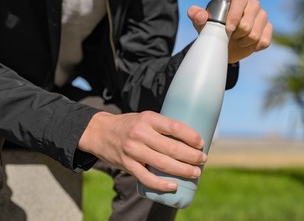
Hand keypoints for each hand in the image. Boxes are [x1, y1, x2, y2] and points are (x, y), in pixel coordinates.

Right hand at [78, 111, 206, 191]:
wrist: (100, 132)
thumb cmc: (130, 125)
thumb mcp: (145, 118)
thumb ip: (162, 127)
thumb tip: (189, 140)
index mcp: (148, 118)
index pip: (174, 127)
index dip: (191, 136)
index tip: (201, 143)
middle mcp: (140, 133)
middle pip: (172, 148)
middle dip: (192, 156)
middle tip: (203, 160)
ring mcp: (133, 150)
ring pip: (163, 164)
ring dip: (183, 170)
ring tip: (195, 173)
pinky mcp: (127, 165)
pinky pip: (146, 178)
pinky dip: (161, 184)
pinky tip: (174, 186)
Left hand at [188, 0, 272, 62]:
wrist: (223, 47)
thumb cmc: (213, 30)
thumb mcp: (201, 24)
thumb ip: (196, 15)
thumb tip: (200, 16)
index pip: (240, 0)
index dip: (235, 15)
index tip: (228, 29)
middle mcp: (252, 5)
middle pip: (250, 18)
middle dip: (238, 33)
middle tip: (231, 36)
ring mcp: (262, 17)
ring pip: (257, 32)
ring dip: (244, 42)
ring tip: (237, 41)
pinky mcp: (268, 30)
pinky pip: (265, 41)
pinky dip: (253, 47)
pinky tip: (247, 45)